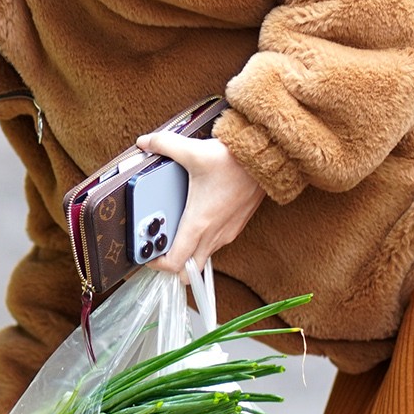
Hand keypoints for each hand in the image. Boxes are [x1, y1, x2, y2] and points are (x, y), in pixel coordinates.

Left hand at [133, 132, 264, 273]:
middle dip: (171, 266)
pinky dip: (201, 241)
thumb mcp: (194, 151)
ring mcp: (226, 233)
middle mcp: (213, 235)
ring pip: (201, 256)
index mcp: (199, 224)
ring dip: (187, 251)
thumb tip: (144, 142)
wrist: (268, 159)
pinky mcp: (235, 226)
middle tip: (159, 246)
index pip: (175, 263)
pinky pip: (214, 244)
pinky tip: (193, 220)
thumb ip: (165, 145)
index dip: (157, 264)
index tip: (147, 253)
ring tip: (172, 231)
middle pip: (188, 271)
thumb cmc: (234, 160)